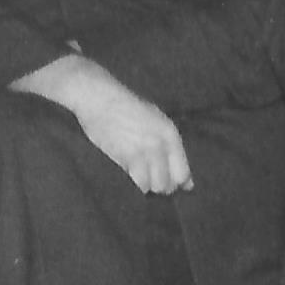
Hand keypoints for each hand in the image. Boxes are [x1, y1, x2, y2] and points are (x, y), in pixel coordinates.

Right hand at [24, 56, 189, 194]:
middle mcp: (162, 143)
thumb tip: (186, 181)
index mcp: (170, 133)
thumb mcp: (153, 119)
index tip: (169, 185)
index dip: (177, 183)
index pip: (183, 172)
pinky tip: (128, 172)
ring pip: (156, 186)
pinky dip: (136, 183)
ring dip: (148, 185)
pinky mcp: (129, 156)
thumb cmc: (124, 108)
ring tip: (138, 175)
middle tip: (149, 178)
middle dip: (161, 186)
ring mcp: (146, 150)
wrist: (98, 98)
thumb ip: (168, 145)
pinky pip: (140, 182)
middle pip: (169, 183)